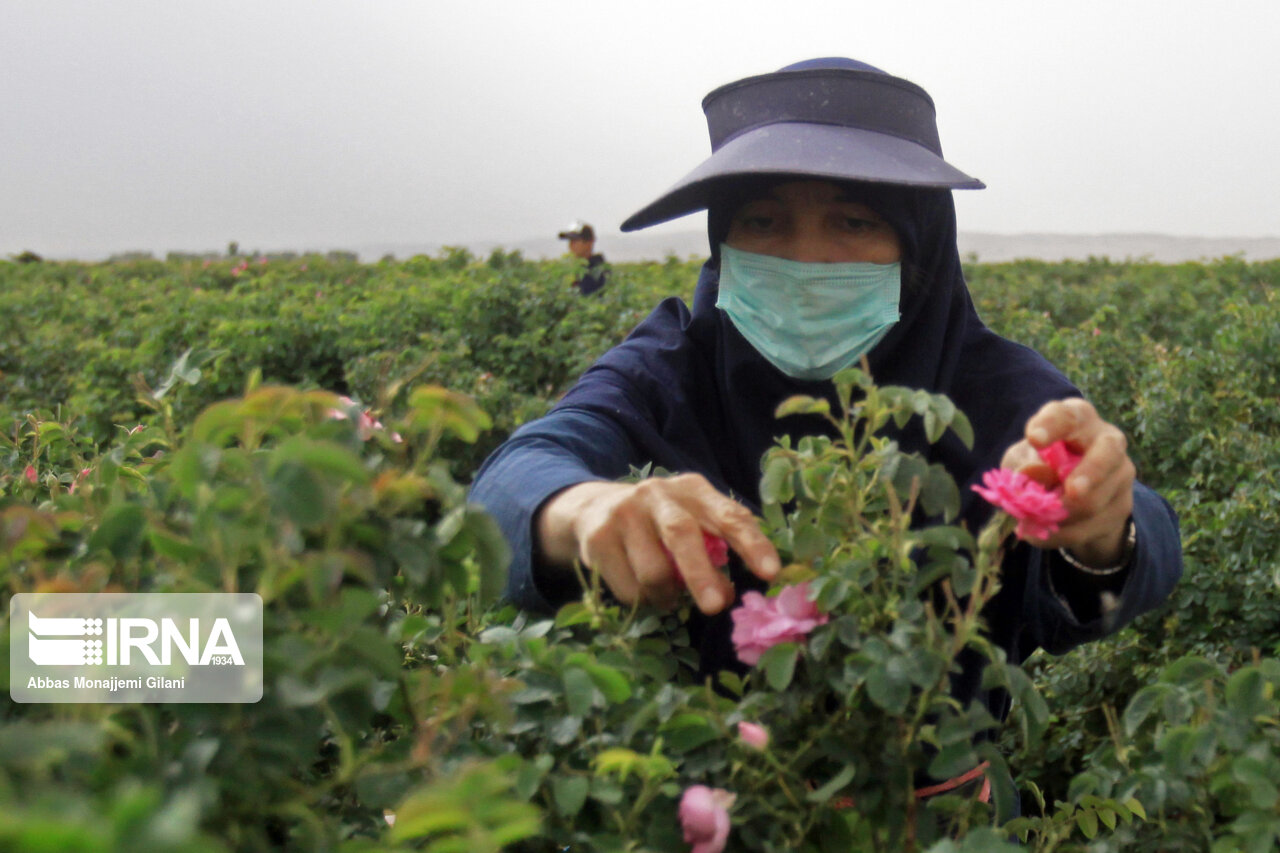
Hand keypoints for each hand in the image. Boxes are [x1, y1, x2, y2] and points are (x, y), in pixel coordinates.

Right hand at [535, 474, 780, 613]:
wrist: (593, 508)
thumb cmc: (659, 523)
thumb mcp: (692, 522)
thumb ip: (715, 550)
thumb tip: (728, 596)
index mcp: (694, 490)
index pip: (729, 515)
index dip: (752, 543)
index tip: (771, 572)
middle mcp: (658, 494)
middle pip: (682, 535)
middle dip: (701, 575)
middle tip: (716, 608)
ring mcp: (624, 514)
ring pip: (653, 571)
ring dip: (667, 596)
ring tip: (669, 596)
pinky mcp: (598, 537)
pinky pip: (628, 588)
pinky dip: (642, 601)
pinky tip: (641, 589)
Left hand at [1000, 398, 1134, 566]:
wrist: (1068, 494)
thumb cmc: (1039, 462)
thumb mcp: (1021, 459)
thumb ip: (1022, 463)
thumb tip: (1029, 474)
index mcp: (1077, 418)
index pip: (1067, 415)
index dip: (1051, 425)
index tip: (1033, 439)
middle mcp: (1107, 439)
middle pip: (1108, 452)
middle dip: (1091, 473)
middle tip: (1073, 491)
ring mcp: (1121, 473)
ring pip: (1095, 501)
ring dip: (1060, 516)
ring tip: (1032, 521)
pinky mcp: (1123, 504)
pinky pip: (1091, 527)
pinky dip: (1062, 534)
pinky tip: (1043, 532)